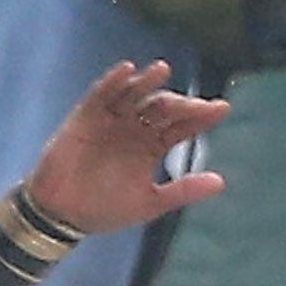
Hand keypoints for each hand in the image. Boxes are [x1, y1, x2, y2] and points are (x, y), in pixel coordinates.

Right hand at [27, 61, 230, 234]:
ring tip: (162, 70)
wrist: (62, 215)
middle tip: (193, 105)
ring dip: (147, 81)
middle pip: (161, 107)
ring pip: (134, 95)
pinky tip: (127, 71)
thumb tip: (221, 182)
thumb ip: (182, 191)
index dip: (201, 116)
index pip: (181, 126)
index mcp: (151, 146)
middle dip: (178, 103)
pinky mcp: (86, 118)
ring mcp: (111, 121)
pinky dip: (113, 82)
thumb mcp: (149, 203)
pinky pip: (100, 95)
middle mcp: (134, 129)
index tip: (222, 108)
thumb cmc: (104, 210)